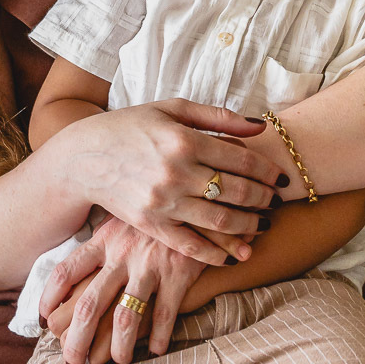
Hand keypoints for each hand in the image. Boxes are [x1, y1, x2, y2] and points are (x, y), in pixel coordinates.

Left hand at [39, 217, 206, 363]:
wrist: (200, 204)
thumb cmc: (157, 218)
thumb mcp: (123, 221)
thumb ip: (102, 244)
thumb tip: (76, 276)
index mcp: (104, 240)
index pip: (65, 272)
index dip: (49, 300)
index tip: (45, 324)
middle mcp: (122, 253)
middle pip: (89, 304)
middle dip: (76, 341)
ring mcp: (150, 264)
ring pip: (125, 317)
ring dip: (119, 347)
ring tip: (119, 361)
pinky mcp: (178, 273)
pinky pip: (164, 315)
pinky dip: (159, 337)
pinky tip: (157, 350)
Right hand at [57, 99, 285, 264]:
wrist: (84, 158)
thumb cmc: (130, 127)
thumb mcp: (171, 109)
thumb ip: (217, 116)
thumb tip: (259, 127)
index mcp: (184, 139)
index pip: (241, 159)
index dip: (267, 171)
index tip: (280, 178)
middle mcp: (176, 172)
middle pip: (236, 191)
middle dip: (264, 199)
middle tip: (276, 202)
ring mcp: (163, 201)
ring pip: (220, 220)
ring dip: (249, 226)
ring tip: (263, 225)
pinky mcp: (151, 224)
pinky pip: (191, 245)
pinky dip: (216, 253)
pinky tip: (235, 254)